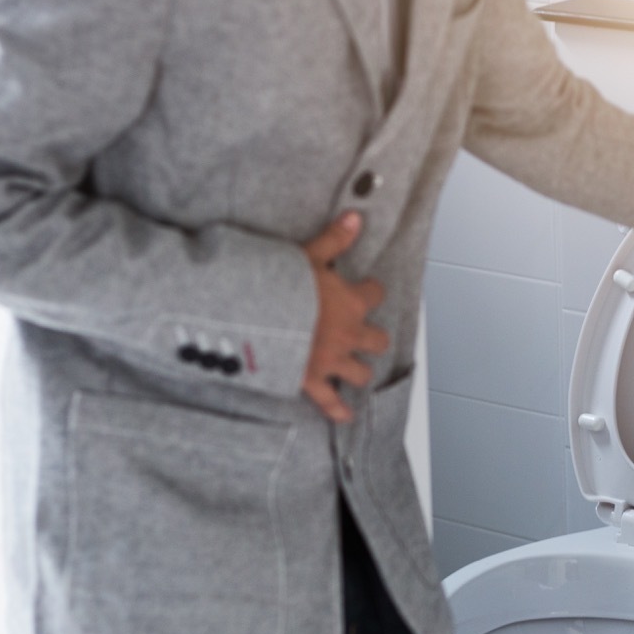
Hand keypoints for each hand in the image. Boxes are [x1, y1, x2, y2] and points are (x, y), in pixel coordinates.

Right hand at [301, 212, 389, 423]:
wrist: (256, 317)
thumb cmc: (280, 285)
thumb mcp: (308, 256)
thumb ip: (334, 239)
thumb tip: (355, 218)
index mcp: (349, 302)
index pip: (374, 295)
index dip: (370, 292)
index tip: (365, 290)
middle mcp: (347, 334)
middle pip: (377, 340)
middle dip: (372, 337)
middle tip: (362, 334)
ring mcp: (332, 360)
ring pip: (361, 373)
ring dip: (359, 370)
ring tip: (354, 369)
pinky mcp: (312, 381)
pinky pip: (331, 402)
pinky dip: (338, 410)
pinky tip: (345, 415)